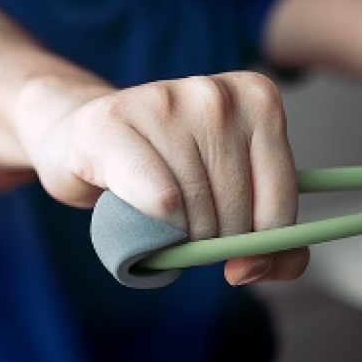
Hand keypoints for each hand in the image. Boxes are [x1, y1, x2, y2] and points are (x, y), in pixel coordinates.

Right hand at [21, 71, 307, 284]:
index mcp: (258, 98)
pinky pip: (159, 201)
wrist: (80, 137)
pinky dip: (154, 227)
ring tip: (157, 219)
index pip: (281, 201)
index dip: (263, 247)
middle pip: (236, 210)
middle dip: (212, 243)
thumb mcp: (227, 190)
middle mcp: (215, 94)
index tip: (240, 262)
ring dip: (178, 239)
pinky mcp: (114, 122)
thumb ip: (267, 235)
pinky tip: (137, 213)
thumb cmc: (158, 169)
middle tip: (185, 233)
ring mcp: (164, 101)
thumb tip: (257, 267)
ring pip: (196, 210)